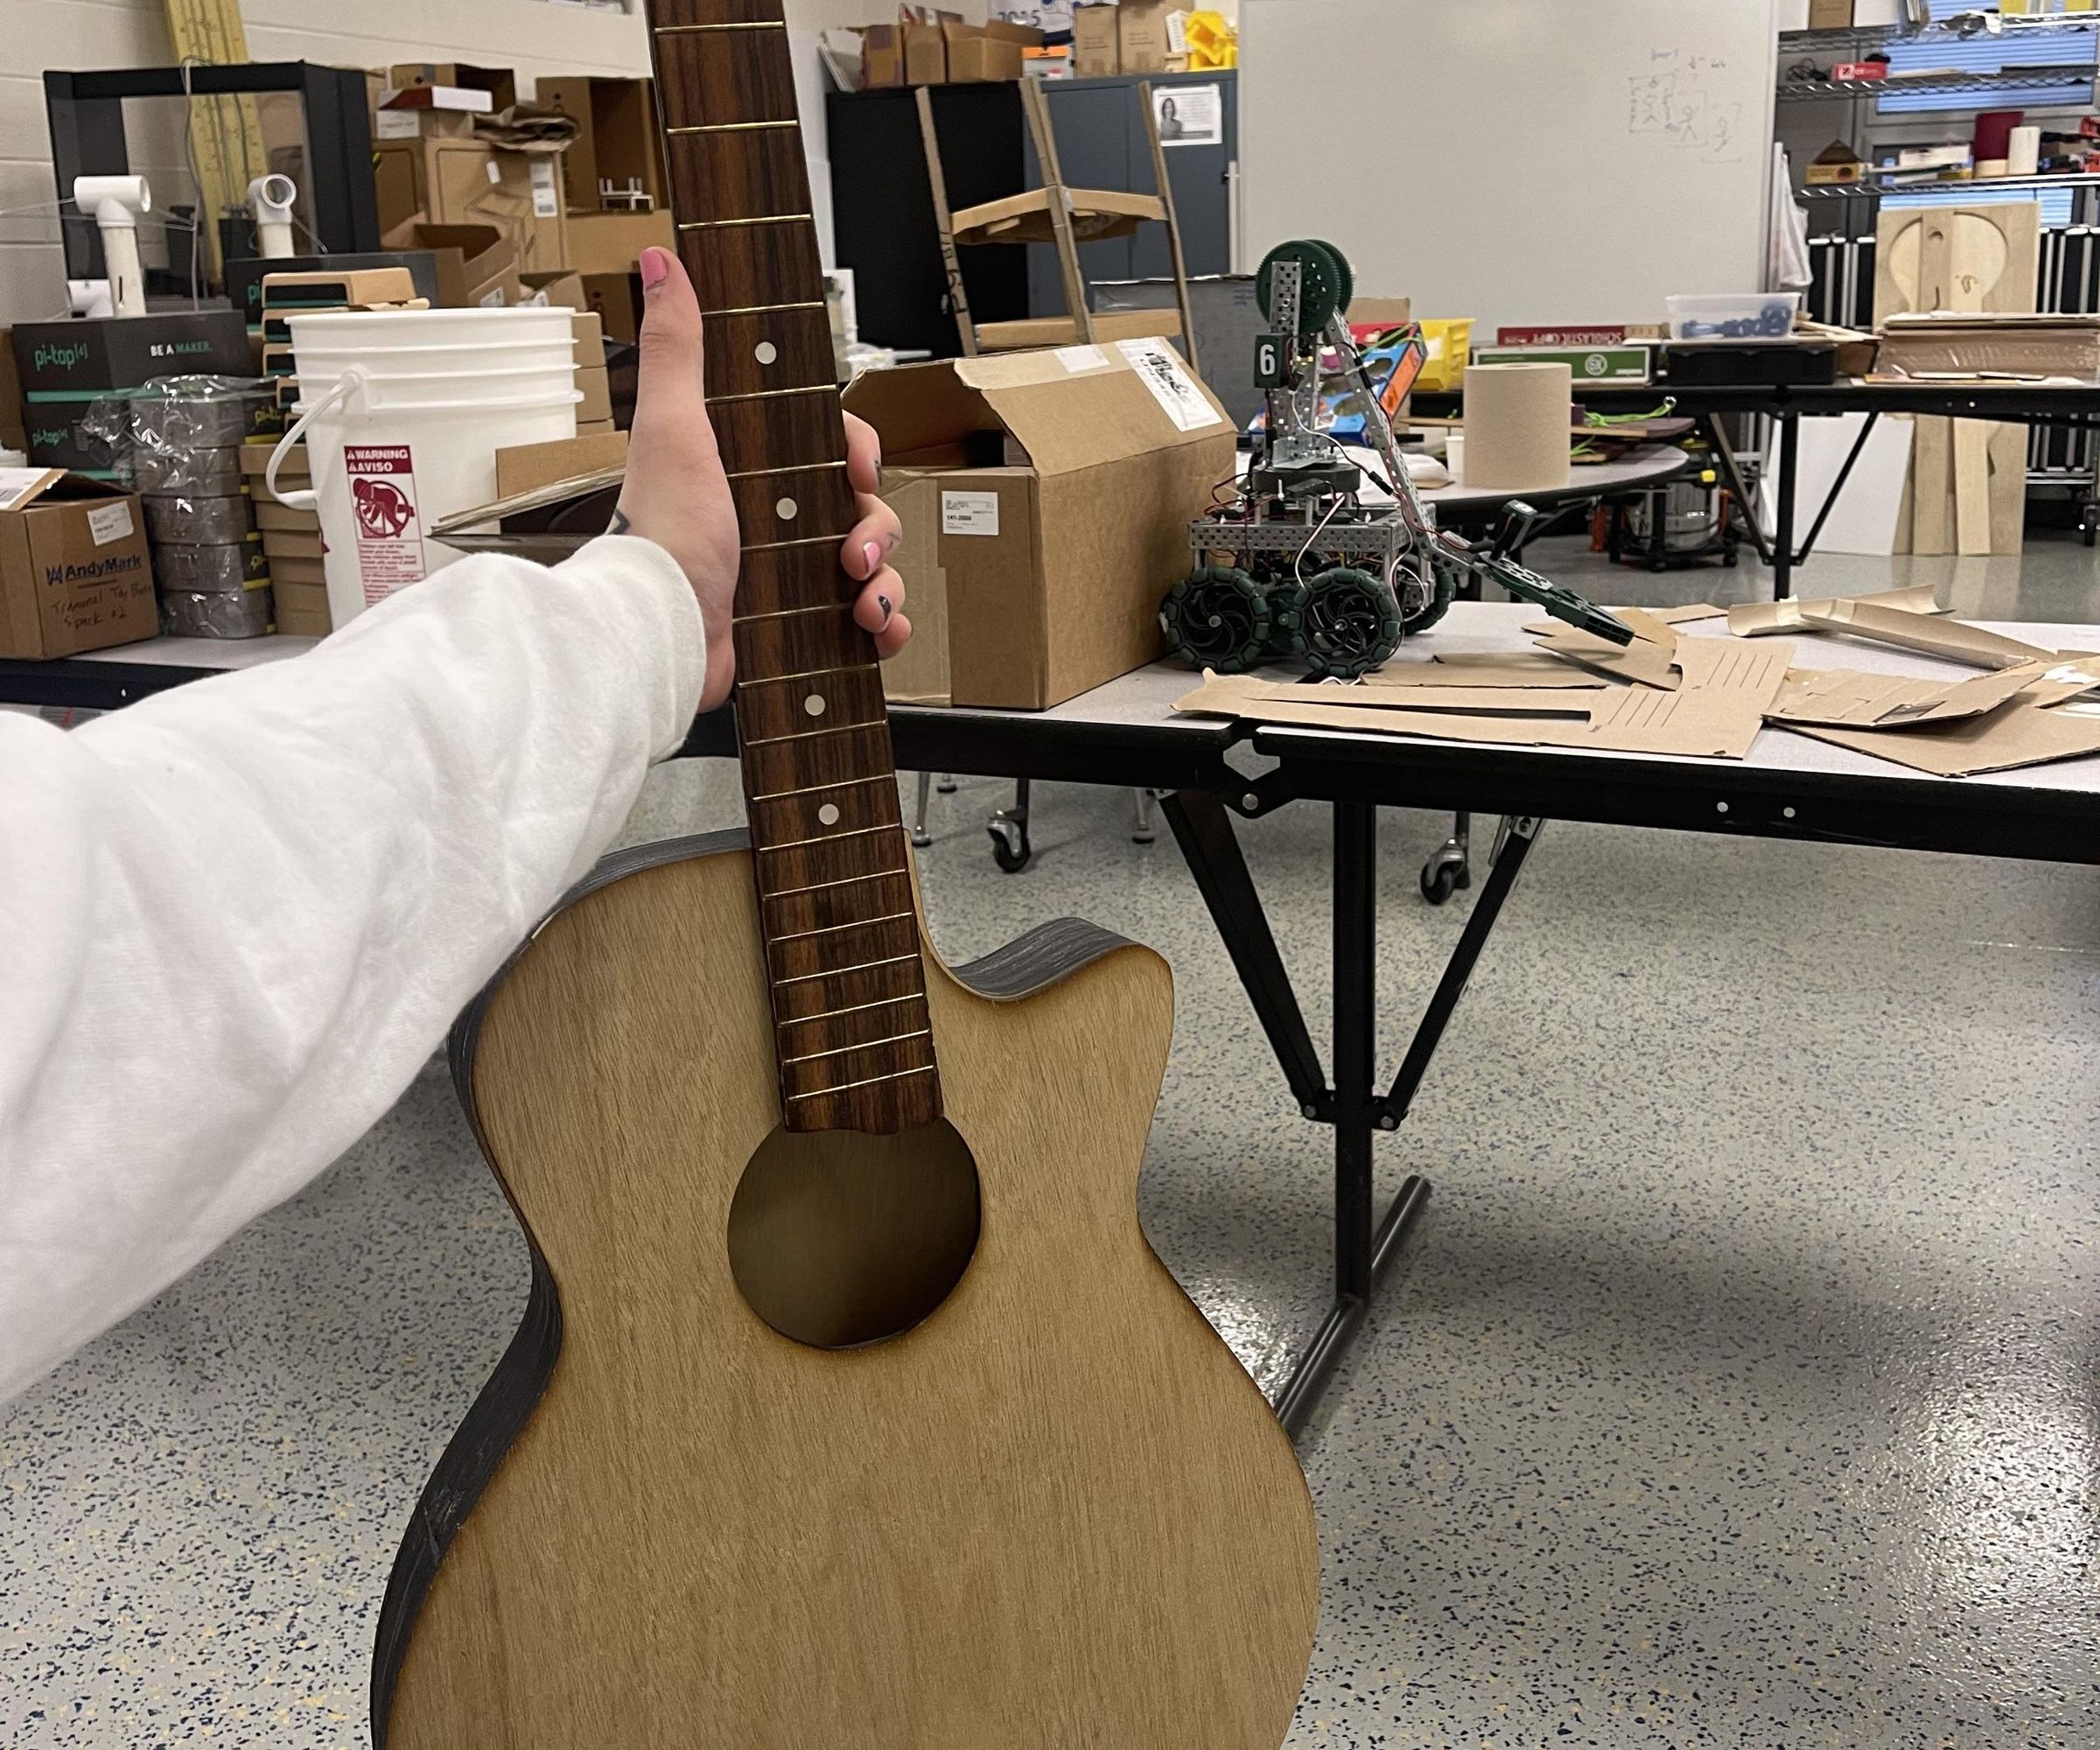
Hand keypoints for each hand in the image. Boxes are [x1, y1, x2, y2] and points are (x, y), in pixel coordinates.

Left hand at [614, 246, 909, 711]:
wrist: (661, 634)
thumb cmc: (663, 535)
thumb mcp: (673, 427)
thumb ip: (677, 347)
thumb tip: (661, 261)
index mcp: (752, 469)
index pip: (832, 447)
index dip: (857, 454)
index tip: (858, 472)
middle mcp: (773, 520)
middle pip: (863, 506)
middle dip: (876, 528)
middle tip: (853, 554)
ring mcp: (789, 576)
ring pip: (876, 566)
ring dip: (886, 580)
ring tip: (861, 600)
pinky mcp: (800, 627)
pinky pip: (871, 622)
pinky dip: (885, 623)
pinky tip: (873, 628)